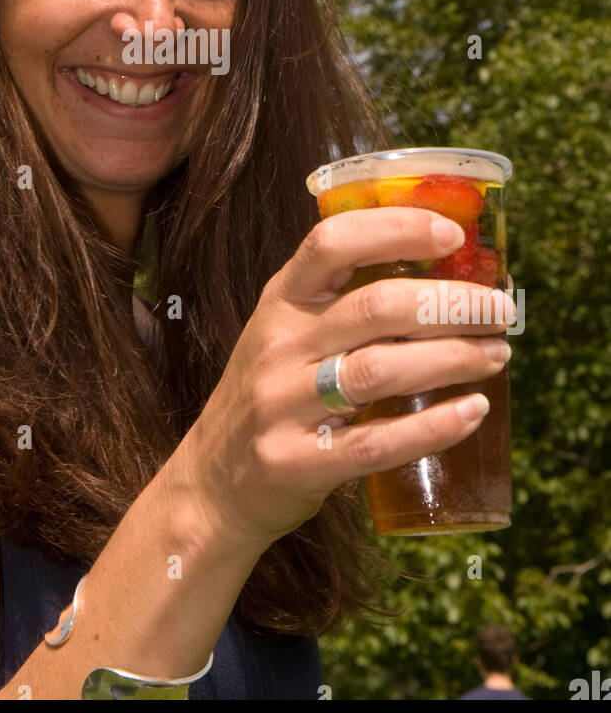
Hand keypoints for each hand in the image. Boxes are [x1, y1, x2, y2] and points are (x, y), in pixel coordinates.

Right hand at [183, 208, 515, 550]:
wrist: (212, 483)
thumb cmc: (270, 396)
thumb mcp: (287, 333)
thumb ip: (343, 303)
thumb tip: (444, 275)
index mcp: (280, 301)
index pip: (332, 243)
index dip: (396, 229)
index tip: (453, 234)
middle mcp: (278, 344)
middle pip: (375, 307)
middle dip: (451, 304)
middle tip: (499, 311)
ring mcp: (283, 405)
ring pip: (380, 370)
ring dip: (453, 358)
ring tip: (497, 355)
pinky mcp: (298, 462)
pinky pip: (376, 442)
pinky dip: (433, 426)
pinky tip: (472, 412)